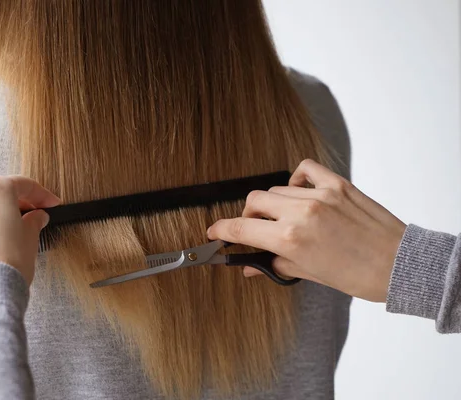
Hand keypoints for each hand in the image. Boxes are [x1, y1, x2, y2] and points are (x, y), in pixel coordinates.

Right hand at [207, 159, 405, 301]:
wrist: (399, 265)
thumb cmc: (358, 276)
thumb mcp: (310, 274)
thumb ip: (275, 264)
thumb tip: (251, 268)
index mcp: (290, 239)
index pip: (241, 228)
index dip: (221, 229)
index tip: (214, 231)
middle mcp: (301, 213)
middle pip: (254, 201)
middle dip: (249, 216)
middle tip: (257, 228)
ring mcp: (319, 194)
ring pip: (277, 189)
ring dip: (273, 203)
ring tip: (286, 217)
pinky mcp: (337, 184)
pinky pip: (305, 169)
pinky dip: (296, 178)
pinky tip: (299, 192)